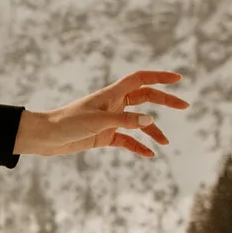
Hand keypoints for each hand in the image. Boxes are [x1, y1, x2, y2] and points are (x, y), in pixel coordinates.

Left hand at [14, 69, 188, 161]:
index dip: (159, 76)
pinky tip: (150, 155)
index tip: (179, 79)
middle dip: (165, 101)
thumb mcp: (98, 122)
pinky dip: (138, 146)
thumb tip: (151, 121)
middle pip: (145, 98)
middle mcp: (114, 104)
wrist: (46, 137)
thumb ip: (125, 121)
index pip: (141, 79)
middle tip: (185, 106)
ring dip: (153, 130)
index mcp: (112, 94)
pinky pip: (127, 140)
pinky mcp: (104, 135)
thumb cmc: (68, 123)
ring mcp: (110, 120)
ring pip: (139, 122)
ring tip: (165, 143)